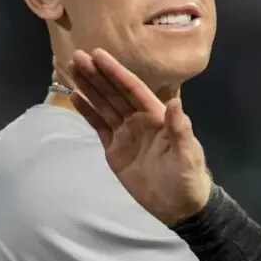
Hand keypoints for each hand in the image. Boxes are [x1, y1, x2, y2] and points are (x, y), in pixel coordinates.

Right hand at [65, 49, 211, 226]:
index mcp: (156, 116)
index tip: (99, 55)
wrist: (179, 205)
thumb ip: (179, 129)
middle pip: (114, 93)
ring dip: (89, 87)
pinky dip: (87, 111)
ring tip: (72, 69)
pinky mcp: (114, 149)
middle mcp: (139, 119)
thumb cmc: (188, 177)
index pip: (132, 89)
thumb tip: (175, 103)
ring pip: (103, 105)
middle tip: (77, 56)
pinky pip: (99, 126)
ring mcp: (125, 133)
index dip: (116, 72)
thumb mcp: (187, 154)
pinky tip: (75, 96)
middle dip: (96, 75)